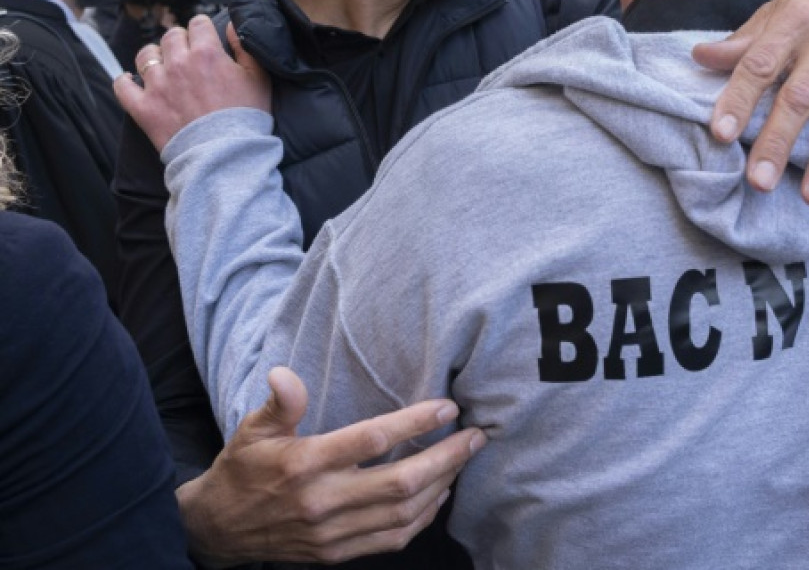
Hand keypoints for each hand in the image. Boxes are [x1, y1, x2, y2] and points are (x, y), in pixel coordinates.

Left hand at [114, 14, 269, 151]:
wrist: (226, 155)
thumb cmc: (246, 117)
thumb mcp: (259, 78)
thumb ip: (245, 47)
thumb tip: (231, 26)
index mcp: (207, 53)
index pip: (198, 24)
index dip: (204, 28)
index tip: (207, 37)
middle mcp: (178, 63)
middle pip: (171, 36)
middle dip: (181, 40)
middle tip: (188, 54)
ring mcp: (157, 85)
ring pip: (146, 56)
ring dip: (155, 57)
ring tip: (163, 66)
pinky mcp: (142, 107)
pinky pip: (122, 86)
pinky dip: (125, 82)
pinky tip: (132, 82)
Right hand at [177, 367, 485, 566]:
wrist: (217, 529)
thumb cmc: (242, 469)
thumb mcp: (252, 429)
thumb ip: (279, 403)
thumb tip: (284, 373)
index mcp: (304, 464)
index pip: (371, 440)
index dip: (414, 423)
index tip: (447, 408)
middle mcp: (322, 501)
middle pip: (400, 483)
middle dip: (446, 458)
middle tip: (476, 436)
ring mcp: (332, 533)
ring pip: (403, 514)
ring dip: (442, 486)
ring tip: (463, 460)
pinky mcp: (337, 553)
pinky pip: (392, 539)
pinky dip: (423, 518)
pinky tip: (439, 494)